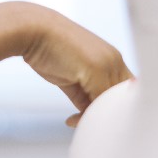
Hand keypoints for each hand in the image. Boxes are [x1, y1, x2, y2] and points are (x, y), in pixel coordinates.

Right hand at [22, 8, 132, 125]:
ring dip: (96, 118)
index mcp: (111, 58)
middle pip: (123, 98)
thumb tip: (88, 115)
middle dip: (109, 116)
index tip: (99, 120)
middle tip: (91, 127)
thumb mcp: (71, 75)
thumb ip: (85, 94)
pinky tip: (70, 120)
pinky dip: (85, 116)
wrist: (32, 30)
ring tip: (77, 123)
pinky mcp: (96, 70)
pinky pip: (99, 102)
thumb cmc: (48, 51)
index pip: (125, 90)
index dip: (115, 108)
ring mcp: (107, 64)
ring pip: (112, 102)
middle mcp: (113, 60)